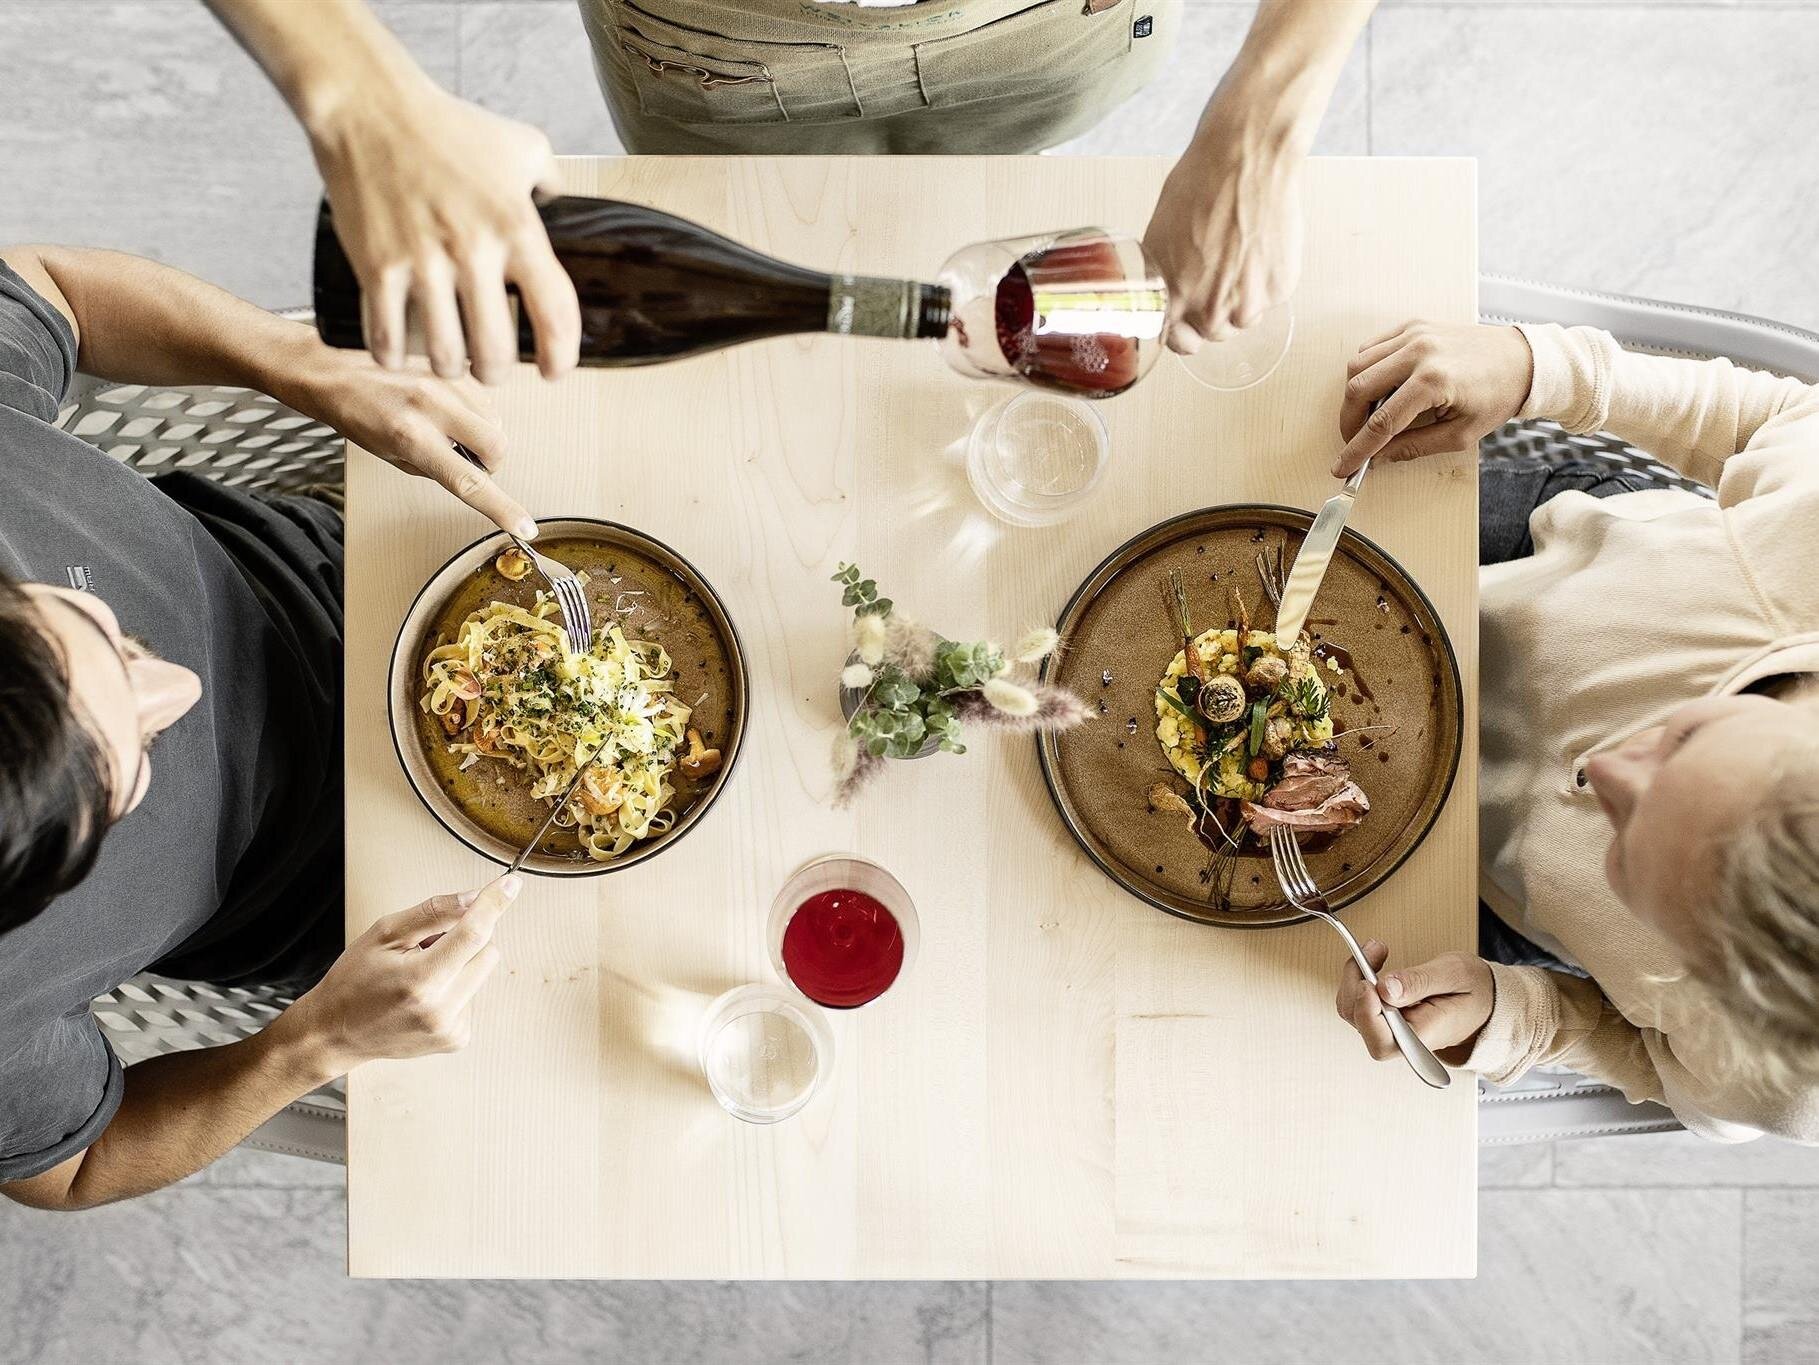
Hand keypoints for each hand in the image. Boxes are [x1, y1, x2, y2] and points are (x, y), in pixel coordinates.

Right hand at [286, 875, 522, 1072]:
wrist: (333, 1034)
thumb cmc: (354, 980)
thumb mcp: (384, 934)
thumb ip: (433, 913)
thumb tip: (474, 897)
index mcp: (420, 980)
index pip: (473, 934)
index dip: (494, 904)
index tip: (512, 883)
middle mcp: (441, 1009)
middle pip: (487, 951)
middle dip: (466, 938)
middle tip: (426, 947)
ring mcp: (450, 1029)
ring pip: (482, 972)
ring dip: (459, 963)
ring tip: (419, 975)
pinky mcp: (456, 1039)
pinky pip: (473, 995)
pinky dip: (456, 987)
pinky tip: (423, 997)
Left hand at [287, 346, 536, 538]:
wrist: (331, 370)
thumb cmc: (354, 414)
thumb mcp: (390, 454)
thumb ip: (435, 466)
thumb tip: (472, 473)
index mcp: (411, 436)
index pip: (469, 482)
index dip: (501, 508)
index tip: (523, 526)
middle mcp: (430, 405)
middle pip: (497, 446)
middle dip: (491, 462)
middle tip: (465, 461)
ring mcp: (442, 382)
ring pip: (494, 422)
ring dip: (483, 436)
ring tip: (451, 432)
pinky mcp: (448, 367)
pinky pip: (483, 398)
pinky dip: (475, 413)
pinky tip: (450, 412)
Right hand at [306, 77, 579, 384]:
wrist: (371, 109)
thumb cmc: (448, 127)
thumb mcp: (521, 146)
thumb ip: (551, 179)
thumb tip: (563, 203)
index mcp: (517, 228)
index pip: (555, 312)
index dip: (561, 355)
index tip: (555, 371)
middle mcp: (473, 251)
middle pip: (496, 351)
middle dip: (497, 373)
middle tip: (492, 368)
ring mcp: (423, 262)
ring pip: (445, 355)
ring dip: (450, 369)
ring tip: (450, 362)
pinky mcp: (376, 266)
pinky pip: (387, 337)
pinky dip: (393, 357)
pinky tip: (398, 355)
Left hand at [1142, 94, 1305, 351]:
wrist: (1248, 158)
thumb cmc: (1201, 184)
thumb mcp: (1160, 233)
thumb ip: (1165, 275)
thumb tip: (1169, 296)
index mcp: (1173, 294)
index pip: (1178, 341)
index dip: (1185, 333)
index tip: (1190, 325)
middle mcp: (1209, 307)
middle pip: (1215, 333)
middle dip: (1216, 312)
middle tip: (1222, 274)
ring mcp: (1247, 301)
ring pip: (1246, 320)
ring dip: (1245, 299)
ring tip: (1243, 258)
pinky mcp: (1279, 287)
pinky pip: (1272, 298)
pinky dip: (1269, 280)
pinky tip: (1262, 246)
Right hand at [1334, 322, 1533, 475]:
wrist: (1522, 360)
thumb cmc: (1498, 396)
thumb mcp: (1460, 434)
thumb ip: (1414, 446)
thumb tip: (1378, 457)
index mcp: (1434, 382)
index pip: (1381, 422)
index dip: (1357, 449)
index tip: (1343, 467)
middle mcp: (1420, 352)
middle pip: (1359, 389)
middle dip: (1349, 422)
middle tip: (1354, 442)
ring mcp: (1414, 334)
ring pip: (1358, 365)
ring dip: (1354, 396)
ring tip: (1367, 416)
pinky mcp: (1413, 325)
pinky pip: (1372, 347)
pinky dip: (1365, 370)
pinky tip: (1377, 388)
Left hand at [1335, 941, 1494, 1065]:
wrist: (1484, 1000)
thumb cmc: (1475, 991)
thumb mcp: (1455, 975)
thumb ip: (1420, 982)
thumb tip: (1385, 988)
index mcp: (1424, 1037)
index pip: (1382, 1042)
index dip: (1367, 1013)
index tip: (1369, 982)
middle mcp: (1403, 1039)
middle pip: (1359, 1022)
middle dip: (1356, 982)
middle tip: (1375, 949)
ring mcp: (1391, 1029)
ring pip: (1353, 1009)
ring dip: (1356, 975)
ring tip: (1378, 950)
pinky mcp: (1384, 1017)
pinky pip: (1359, 1001)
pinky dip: (1360, 976)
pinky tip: (1375, 960)